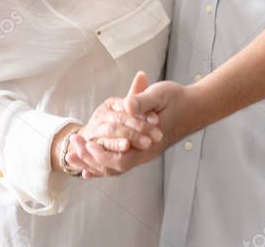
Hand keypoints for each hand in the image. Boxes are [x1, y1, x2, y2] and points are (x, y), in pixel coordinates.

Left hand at [70, 77, 196, 179]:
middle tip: (71, 150)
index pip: (123, 159)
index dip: (103, 156)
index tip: (87, 146)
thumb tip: (126, 104)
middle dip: (90, 161)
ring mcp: (143, 153)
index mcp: (149, 143)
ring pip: (114, 168)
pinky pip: (118, 164)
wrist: (193, 107)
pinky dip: (101, 167)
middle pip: (114, 168)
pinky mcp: (140, 150)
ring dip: (92, 164)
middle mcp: (145, 153)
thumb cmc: (176, 99)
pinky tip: (87, 170)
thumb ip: (142, 100)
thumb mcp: (160, 94)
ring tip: (71, 157)